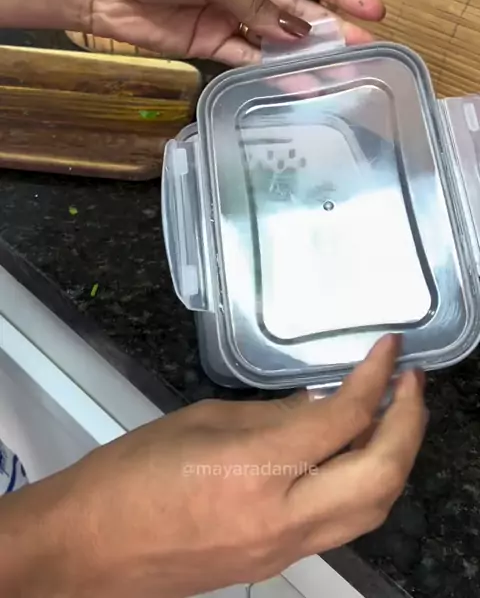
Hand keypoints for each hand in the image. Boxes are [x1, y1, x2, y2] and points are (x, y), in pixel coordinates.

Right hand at [0, 335, 425, 597]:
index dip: (376, 379)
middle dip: (409, 423)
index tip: (389, 350)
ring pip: (372, 509)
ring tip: (396, 413)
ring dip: (395, 457)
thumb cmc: (131, 473)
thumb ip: (271, 416)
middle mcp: (283, 518)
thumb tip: (319, 406)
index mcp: (256, 469)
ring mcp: (285, 550)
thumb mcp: (203, 422)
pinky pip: (341, 524)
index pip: (343, 419)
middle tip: (411, 382)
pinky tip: (353, 452)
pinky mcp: (277, 563)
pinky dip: (362, 483)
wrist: (92, 548)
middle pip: (380, 475)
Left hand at [85, 0, 382, 64]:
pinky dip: (269, 68)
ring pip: (275, 38)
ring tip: (339, 68)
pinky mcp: (208, 44)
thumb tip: (292, 33)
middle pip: (295, 8)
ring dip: (304, 53)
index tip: (372, 8)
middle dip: (330, 26)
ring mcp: (226, 16)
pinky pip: (247, 58)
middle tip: (365, 46)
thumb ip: (252, 1)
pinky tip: (296, 79)